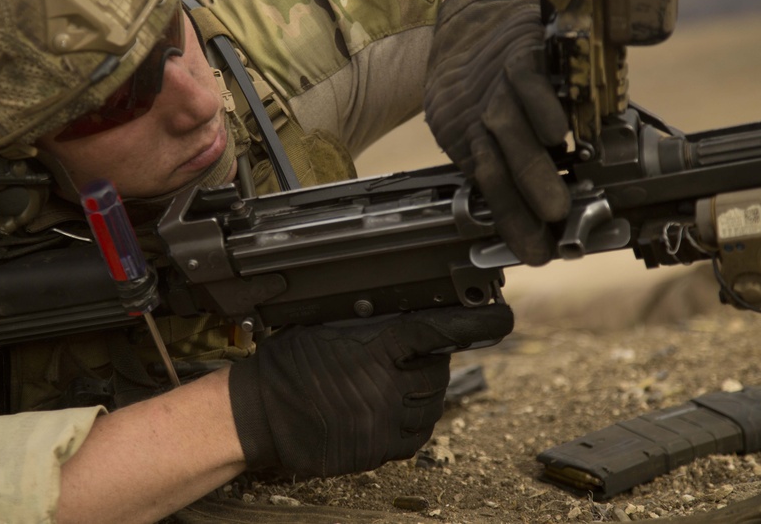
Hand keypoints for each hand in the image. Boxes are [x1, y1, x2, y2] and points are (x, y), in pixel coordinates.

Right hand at [227, 304, 512, 476]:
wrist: (259, 415)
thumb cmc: (287, 365)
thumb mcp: (325, 327)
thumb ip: (369, 322)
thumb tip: (405, 309)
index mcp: (371, 349)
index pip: (434, 330)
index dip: (472, 322)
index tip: (500, 319)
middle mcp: (382, 387)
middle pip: (436, 369)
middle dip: (434, 358)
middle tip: (417, 353)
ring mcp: (381, 422)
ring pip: (431, 404)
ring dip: (426, 390)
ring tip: (402, 380)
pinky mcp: (376, 451)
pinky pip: (416, 436)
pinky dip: (416, 419)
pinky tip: (397, 407)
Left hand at [424, 0, 569, 264]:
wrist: (467, 13)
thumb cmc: (482, 73)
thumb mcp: (474, 115)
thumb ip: (503, 152)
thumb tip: (547, 203)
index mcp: (468, 138)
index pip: (488, 186)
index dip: (511, 221)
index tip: (537, 252)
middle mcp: (480, 115)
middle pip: (497, 163)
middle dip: (523, 200)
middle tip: (552, 226)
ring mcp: (496, 84)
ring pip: (508, 129)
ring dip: (533, 167)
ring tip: (557, 198)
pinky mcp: (517, 51)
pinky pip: (525, 81)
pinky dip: (539, 107)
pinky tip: (557, 132)